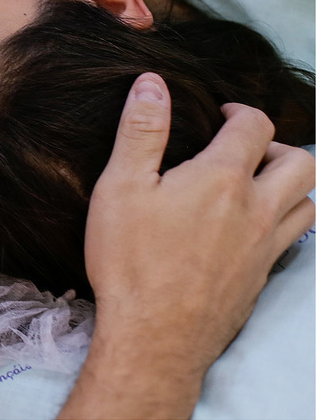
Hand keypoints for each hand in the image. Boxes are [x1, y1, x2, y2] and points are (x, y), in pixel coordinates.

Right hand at [60, 73, 314, 418]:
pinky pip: (290, 240)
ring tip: (253, 184)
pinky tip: (246, 228)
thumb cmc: (131, 260)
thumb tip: (152, 83)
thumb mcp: (121, 186)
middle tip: (243, 149)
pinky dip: (280, 222)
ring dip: (288, 184)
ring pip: (307, 203)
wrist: (154, 336)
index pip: (254, 125)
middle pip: (300, 162)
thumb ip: (140, 131)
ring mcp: (263, 247)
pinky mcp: (260, 278)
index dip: (239, 110)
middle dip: (277, 145)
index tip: (219, 114)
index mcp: (222, 179)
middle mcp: (256, 210)